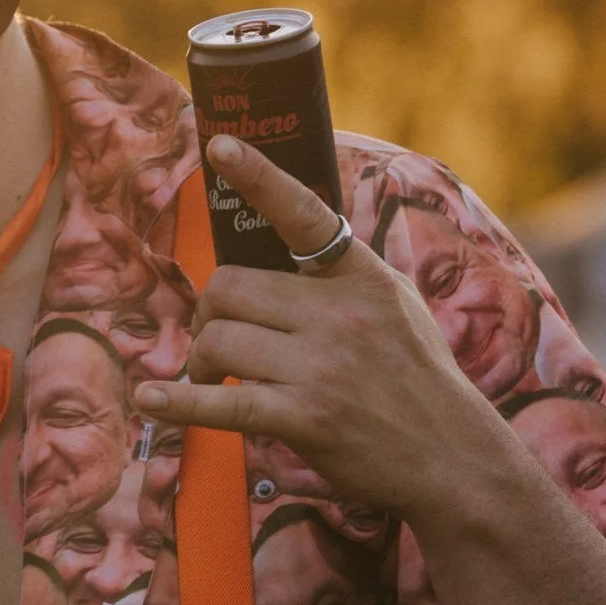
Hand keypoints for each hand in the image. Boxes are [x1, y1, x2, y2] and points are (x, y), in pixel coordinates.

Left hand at [133, 136, 499, 516]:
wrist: (455, 459)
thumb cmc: (416, 379)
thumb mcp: (396, 305)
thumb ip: (342, 274)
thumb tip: (283, 240)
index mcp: (362, 276)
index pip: (303, 213)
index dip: (258, 176)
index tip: (219, 145)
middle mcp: (342, 313)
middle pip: (229, 288)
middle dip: (209, 312)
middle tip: (215, 335)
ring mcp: (323, 366)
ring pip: (218, 339)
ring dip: (200, 359)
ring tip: (212, 375)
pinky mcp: (306, 418)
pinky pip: (222, 403)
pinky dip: (179, 403)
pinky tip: (150, 399)